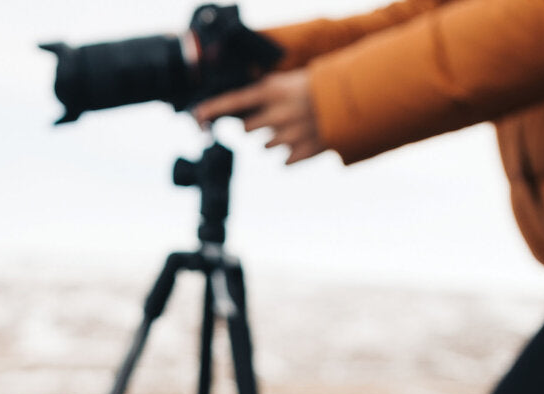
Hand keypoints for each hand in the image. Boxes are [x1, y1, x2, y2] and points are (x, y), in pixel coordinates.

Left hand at [193, 71, 326, 164]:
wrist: (347, 102)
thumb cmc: (315, 89)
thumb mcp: (287, 84)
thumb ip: (265, 98)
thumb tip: (245, 121)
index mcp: (270, 93)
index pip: (233, 101)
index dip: (212, 109)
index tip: (196, 116)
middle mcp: (274, 115)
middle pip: (248, 129)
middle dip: (257, 125)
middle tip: (275, 118)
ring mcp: (287, 136)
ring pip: (266, 146)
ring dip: (276, 139)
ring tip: (295, 127)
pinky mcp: (300, 153)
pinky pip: (285, 161)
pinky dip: (291, 155)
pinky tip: (304, 142)